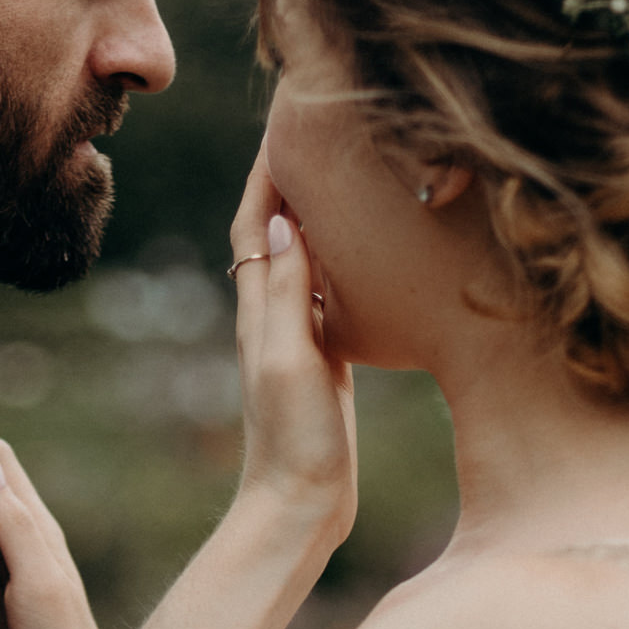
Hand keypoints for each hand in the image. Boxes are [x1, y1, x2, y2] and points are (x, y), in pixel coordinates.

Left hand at [228, 145, 355, 546]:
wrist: (301, 507)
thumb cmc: (294, 441)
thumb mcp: (291, 360)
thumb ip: (287, 293)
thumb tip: (288, 218)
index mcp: (260, 311)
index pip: (257, 222)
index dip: (266, 170)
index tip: (287, 121)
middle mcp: (274, 317)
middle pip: (279, 229)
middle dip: (294, 178)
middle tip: (323, 130)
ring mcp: (301, 337)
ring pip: (307, 257)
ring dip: (321, 213)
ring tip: (352, 171)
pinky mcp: (327, 358)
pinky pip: (332, 292)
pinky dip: (344, 260)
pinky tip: (371, 247)